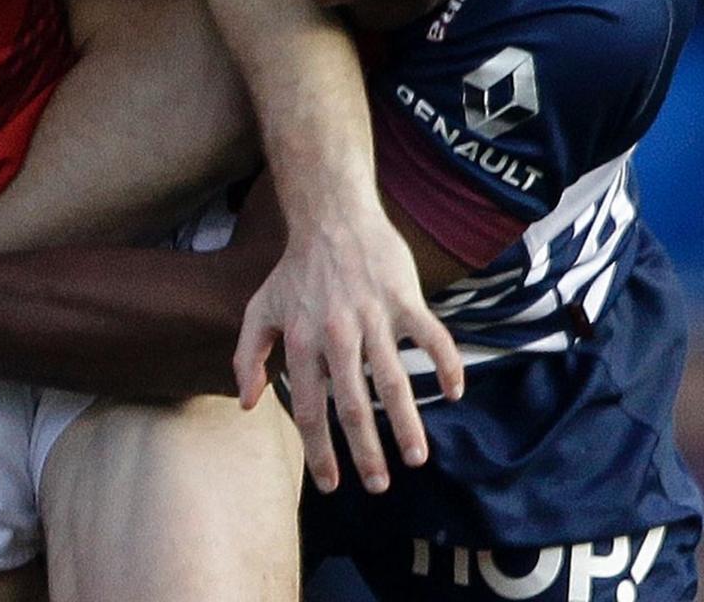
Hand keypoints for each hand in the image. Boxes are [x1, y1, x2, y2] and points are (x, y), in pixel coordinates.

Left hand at [233, 213, 461, 495]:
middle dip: (366, 451)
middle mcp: (336, 334)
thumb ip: (248, 357)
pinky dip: (446, 365)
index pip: (310, 408)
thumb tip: (248, 403)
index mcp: (301, 342)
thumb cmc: (294, 270)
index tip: (332, 483)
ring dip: (408, 424)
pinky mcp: (404, 299)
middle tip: (379, 486)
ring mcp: (373, 317)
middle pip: (354, 405)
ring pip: (394, 381)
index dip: (320, 450)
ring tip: (416, 458)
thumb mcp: (259, 310)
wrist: (331, 217)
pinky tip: (455, 393)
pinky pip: (432, 338)